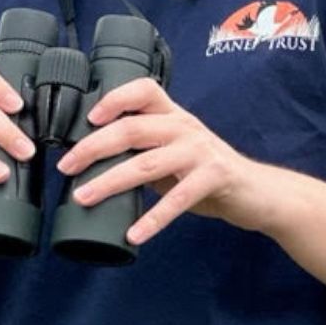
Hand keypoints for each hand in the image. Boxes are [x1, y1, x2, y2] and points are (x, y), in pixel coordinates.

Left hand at [55, 79, 275, 244]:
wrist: (259, 192)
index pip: (144, 90)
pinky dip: (153, 219)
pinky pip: (178, 199)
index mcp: (175, 117)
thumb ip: (144, 152)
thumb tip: (94, 166)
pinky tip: (135, 234)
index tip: (88, 119)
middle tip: (66, 167)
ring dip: (109, 182)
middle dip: (93, 148)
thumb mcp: (176, 153)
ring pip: (145, 163)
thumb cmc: (208, 174)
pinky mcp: (215, 177)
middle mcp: (186, 128)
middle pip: (132, 129)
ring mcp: (201, 151)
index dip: (114, 99)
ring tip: (83, 198)